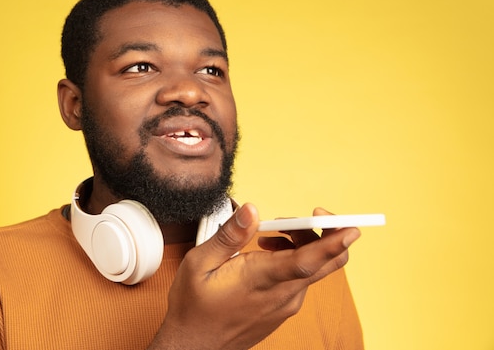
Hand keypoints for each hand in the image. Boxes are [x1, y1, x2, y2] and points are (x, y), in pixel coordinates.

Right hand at [148, 204, 360, 349]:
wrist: (194, 346)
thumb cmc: (193, 307)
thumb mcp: (199, 263)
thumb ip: (229, 235)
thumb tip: (251, 210)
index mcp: (261, 280)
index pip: (308, 261)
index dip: (333, 243)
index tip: (351, 228)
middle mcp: (282, 294)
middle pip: (324, 261)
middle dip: (320, 231)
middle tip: (290, 219)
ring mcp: (287, 304)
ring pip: (314, 267)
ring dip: (300, 243)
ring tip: (266, 236)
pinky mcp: (285, 308)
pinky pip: (302, 278)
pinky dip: (293, 258)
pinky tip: (266, 253)